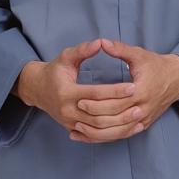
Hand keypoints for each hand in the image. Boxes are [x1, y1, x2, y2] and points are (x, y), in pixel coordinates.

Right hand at [15, 38, 140, 140]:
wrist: (38, 90)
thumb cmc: (55, 71)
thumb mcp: (66, 57)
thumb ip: (83, 50)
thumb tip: (101, 42)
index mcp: (66, 92)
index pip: (95, 93)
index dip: (115, 90)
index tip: (133, 86)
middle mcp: (67, 111)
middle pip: (98, 115)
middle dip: (120, 110)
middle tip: (140, 104)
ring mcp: (69, 123)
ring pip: (98, 129)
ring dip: (119, 125)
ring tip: (138, 115)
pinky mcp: (73, 129)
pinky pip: (95, 136)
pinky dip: (113, 134)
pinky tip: (129, 128)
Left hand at [69, 37, 178, 142]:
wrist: (177, 78)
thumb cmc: (156, 65)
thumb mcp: (139, 54)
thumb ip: (119, 49)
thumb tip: (101, 42)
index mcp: (141, 91)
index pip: (115, 101)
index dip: (96, 102)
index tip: (79, 99)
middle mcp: (144, 108)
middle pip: (115, 118)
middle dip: (94, 116)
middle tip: (75, 113)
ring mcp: (145, 119)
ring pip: (118, 131)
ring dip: (98, 132)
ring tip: (79, 128)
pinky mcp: (144, 124)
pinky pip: (124, 134)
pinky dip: (107, 137)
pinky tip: (92, 136)